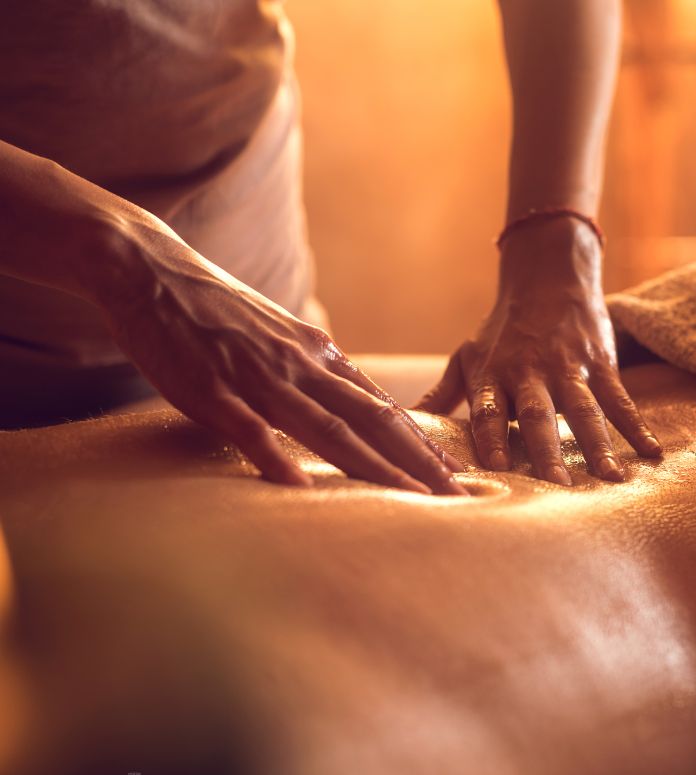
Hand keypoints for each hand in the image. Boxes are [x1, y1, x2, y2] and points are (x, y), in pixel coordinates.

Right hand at [93, 211, 466, 493]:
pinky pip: (250, 430)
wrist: (151, 269)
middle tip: (457, 493)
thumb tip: (342, 404)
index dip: (420, 440)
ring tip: (411, 497)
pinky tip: (299, 489)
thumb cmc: (217, 311)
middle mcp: (302, 366)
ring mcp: (260, 378)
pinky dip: (276, 459)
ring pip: (328, 429)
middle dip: (418, 460)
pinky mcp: (213, 390)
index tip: (453, 470)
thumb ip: (311, 372)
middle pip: (373, 420)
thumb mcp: (279, 338)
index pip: (382, 406)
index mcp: (319, 356)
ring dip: (374, 466)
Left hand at [418, 217, 660, 483]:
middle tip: (557, 488)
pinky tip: (650, 453)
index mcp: (493, 376)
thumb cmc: (501, 329)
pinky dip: (636, 426)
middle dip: (546, 451)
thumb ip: (439, 396)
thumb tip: (398, 424)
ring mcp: (567, 367)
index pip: (489, 411)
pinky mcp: (598, 361)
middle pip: (537, 415)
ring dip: (597, 444)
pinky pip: (619, 398)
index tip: (494, 470)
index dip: (490, 438)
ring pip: (583, 409)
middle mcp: (529, 372)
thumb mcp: (466, 357)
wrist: (547, 277)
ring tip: (610, 479)